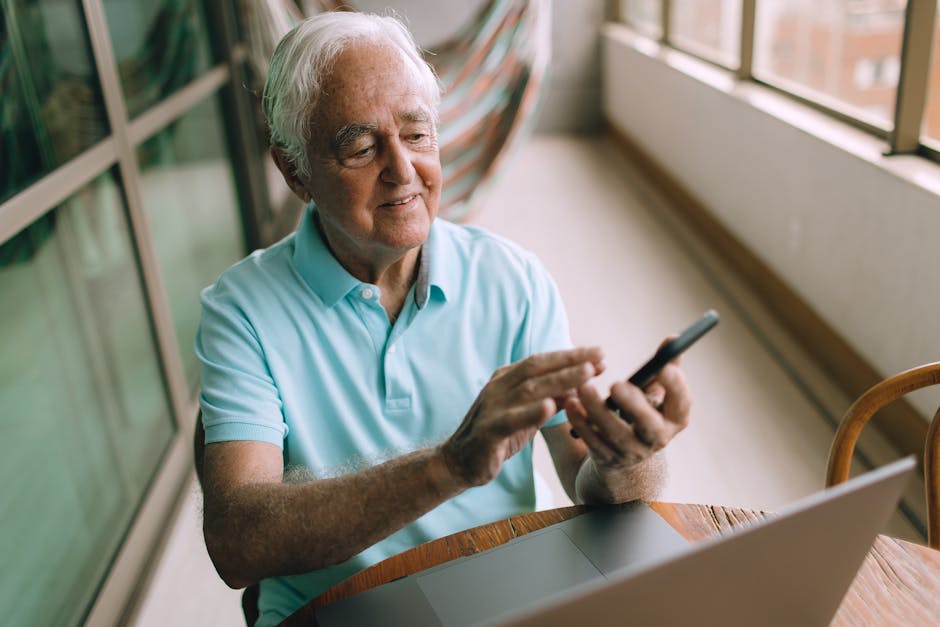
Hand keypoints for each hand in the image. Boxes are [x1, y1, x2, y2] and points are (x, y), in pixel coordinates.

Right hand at [441, 347, 604, 487]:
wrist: (459, 461)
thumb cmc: (498, 435)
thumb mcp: (528, 414)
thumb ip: (551, 399)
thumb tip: (581, 387)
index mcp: (507, 378)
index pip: (543, 361)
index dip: (571, 356)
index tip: (599, 353)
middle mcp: (499, 387)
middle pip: (538, 368)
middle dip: (571, 361)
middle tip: (600, 357)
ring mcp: (492, 407)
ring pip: (530, 389)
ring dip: (560, 380)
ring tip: (587, 374)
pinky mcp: (488, 431)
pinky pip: (511, 419)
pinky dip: (531, 412)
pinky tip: (551, 407)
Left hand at [565, 361, 689, 470]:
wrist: (626, 453)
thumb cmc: (642, 409)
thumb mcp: (655, 390)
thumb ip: (664, 365)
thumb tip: (673, 338)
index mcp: (674, 419)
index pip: (682, 404)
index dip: (676, 387)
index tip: (664, 367)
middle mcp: (657, 438)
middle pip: (650, 425)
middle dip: (634, 404)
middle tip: (616, 384)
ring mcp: (631, 451)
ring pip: (615, 434)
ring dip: (598, 410)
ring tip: (583, 387)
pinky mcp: (607, 458)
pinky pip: (592, 441)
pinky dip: (581, 423)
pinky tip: (571, 403)